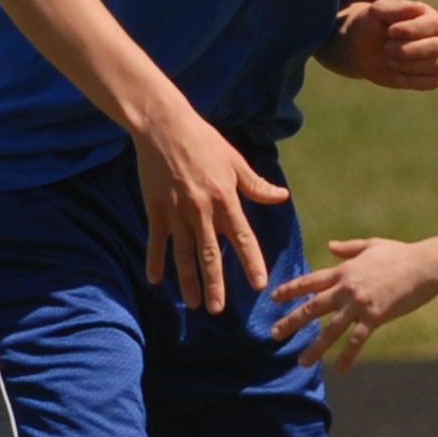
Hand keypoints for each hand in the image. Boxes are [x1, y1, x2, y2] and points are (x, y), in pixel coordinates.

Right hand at [134, 110, 289, 312]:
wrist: (164, 127)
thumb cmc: (204, 142)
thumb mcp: (235, 161)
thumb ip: (257, 185)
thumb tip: (282, 197)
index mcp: (226, 200)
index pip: (242, 238)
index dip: (251, 263)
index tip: (259, 285)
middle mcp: (202, 211)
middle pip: (210, 255)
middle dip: (215, 285)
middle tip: (218, 309)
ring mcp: (177, 212)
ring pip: (184, 254)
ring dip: (187, 281)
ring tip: (192, 304)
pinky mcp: (156, 209)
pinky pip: (157, 241)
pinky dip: (155, 260)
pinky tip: (155, 281)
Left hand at [271, 238, 436, 369]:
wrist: (424, 266)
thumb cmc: (402, 254)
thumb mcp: (372, 245)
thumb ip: (348, 248)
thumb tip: (330, 246)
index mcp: (344, 271)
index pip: (310, 282)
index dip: (290, 290)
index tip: (273, 298)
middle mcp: (346, 288)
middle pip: (312, 307)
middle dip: (291, 321)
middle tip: (274, 334)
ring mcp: (360, 304)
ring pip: (331, 329)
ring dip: (315, 347)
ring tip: (301, 362)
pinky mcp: (375, 316)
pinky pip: (357, 340)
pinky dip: (347, 355)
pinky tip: (338, 369)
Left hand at [323, 0, 437, 89]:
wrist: (360, 49)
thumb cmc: (371, 25)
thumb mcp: (377, 12)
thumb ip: (396, 8)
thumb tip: (419, 8)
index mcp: (428, 17)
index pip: (435, 24)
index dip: (412, 30)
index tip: (390, 31)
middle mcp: (436, 37)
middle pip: (436, 46)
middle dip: (407, 50)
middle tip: (386, 48)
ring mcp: (434, 58)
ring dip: (410, 65)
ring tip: (390, 61)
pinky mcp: (428, 77)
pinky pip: (434, 81)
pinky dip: (414, 80)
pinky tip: (397, 75)